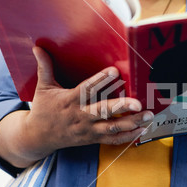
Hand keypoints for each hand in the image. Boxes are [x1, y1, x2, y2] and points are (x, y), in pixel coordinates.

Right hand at [0, 47, 153, 166]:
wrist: (38, 138)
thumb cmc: (43, 110)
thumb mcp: (43, 88)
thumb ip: (45, 67)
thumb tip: (37, 46)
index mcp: (70, 101)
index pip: (86, 89)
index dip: (100, 80)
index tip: (115, 71)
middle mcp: (81, 116)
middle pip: (103, 112)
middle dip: (122, 108)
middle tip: (139, 103)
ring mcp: (88, 129)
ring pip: (112, 128)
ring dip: (132, 122)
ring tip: (148, 116)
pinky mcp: (93, 139)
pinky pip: (112, 140)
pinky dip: (128, 137)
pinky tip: (142, 130)